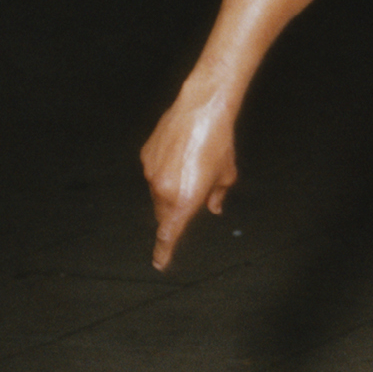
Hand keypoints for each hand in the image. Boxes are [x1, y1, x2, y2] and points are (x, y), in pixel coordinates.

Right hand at [140, 96, 238, 269]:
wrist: (202, 108)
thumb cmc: (219, 142)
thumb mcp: (226, 174)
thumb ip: (218, 196)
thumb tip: (214, 207)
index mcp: (185, 200)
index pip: (169, 234)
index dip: (164, 250)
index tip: (159, 262)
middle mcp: (164, 190)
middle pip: (164, 213)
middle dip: (175, 212)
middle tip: (194, 192)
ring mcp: (151, 172)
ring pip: (157, 192)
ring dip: (171, 188)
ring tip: (191, 165)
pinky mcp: (146, 156)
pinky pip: (153, 172)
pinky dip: (164, 171)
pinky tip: (180, 154)